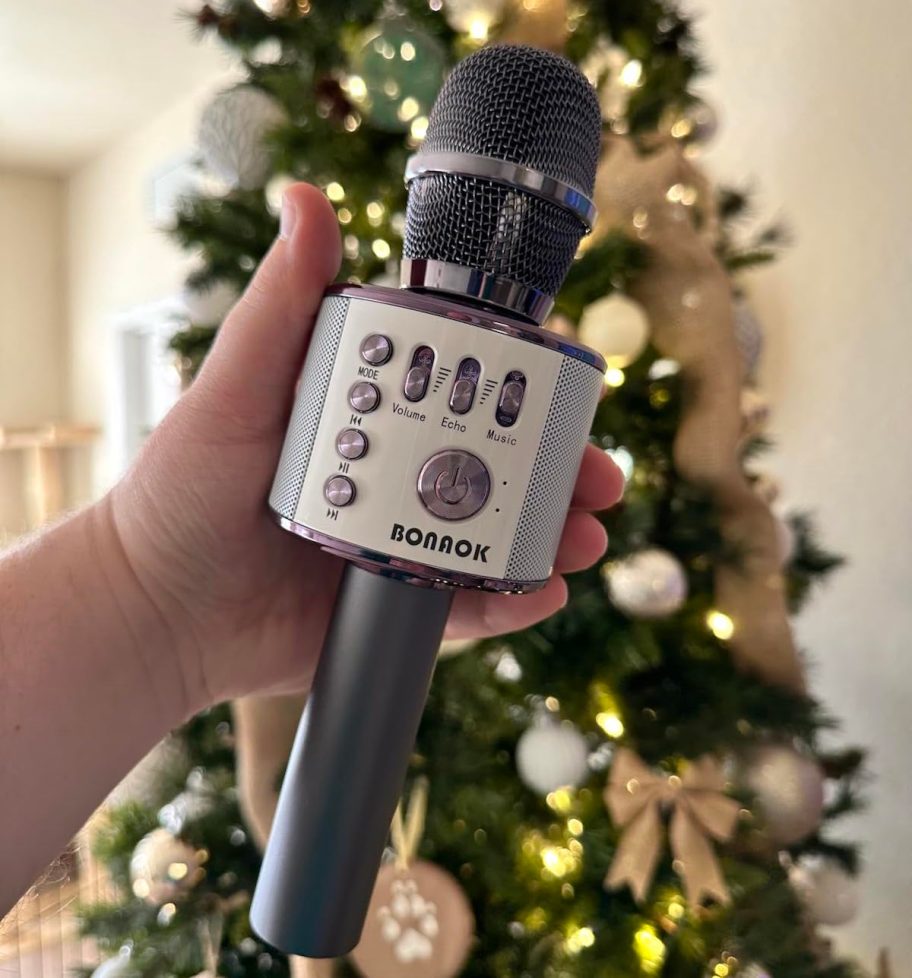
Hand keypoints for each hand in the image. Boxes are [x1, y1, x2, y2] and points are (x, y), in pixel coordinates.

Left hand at [109, 184, 623, 716]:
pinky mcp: (394, 611)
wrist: (153, 611)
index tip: (567, 392)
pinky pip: (468, 607)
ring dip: (551, 535)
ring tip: (586, 537)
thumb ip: (280, 307)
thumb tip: (305, 199)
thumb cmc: (180, 493)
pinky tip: (545, 589)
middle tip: (597, 478)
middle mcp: (393, 481)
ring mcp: (398, 547)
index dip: (524, 395)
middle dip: (558, 474)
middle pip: (496, 469)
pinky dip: (513, 600)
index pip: (463, 398)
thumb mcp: (233, 388)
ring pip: (495, 538)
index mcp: (369, 423)